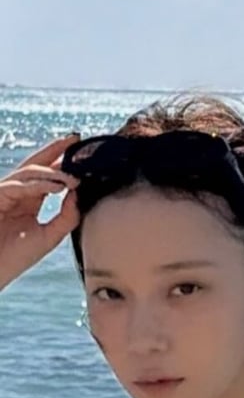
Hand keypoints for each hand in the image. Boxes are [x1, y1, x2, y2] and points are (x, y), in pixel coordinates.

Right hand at [0, 133, 82, 290]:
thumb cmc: (15, 258)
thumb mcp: (49, 236)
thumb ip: (67, 216)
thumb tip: (79, 193)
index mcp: (29, 201)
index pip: (47, 176)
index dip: (62, 162)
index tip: (83, 150)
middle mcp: (16, 194)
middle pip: (35, 165)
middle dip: (54, 150)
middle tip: (75, 138)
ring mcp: (3, 194)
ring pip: (28, 173)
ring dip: (52, 173)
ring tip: (72, 179)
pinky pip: (17, 185)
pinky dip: (38, 185)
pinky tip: (57, 187)